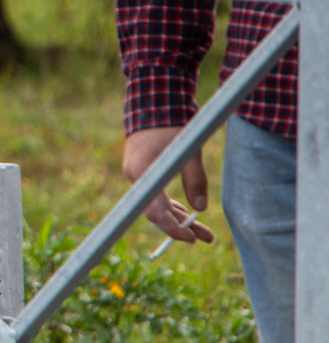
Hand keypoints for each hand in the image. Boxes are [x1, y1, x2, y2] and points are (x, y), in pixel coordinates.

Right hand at [123, 127, 212, 243]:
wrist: (152, 103)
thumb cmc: (172, 126)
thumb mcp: (189, 153)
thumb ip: (195, 181)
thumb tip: (201, 208)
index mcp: (143, 173)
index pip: (155, 212)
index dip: (173, 228)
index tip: (191, 239)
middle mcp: (135, 177)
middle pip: (157, 211)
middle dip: (183, 226)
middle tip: (207, 238)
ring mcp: (136, 175)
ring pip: (157, 204)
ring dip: (179, 217)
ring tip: (204, 231)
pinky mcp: (140, 171)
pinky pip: (154, 194)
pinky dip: (170, 204)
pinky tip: (186, 211)